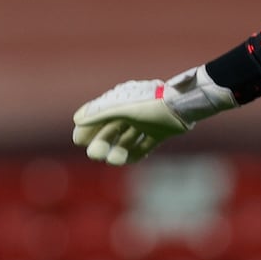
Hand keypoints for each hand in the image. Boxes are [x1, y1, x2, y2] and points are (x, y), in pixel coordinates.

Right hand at [72, 65, 236, 164]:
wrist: (182, 105)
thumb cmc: (150, 103)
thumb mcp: (122, 108)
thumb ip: (100, 113)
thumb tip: (78, 119)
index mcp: (123, 100)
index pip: (100, 115)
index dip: (88, 127)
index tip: (79, 140)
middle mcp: (134, 111)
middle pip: (112, 129)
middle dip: (102, 142)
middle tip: (94, 154)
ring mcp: (148, 122)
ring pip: (127, 139)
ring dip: (118, 150)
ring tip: (113, 159)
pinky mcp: (161, 132)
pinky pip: (144, 145)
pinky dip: (135, 153)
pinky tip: (126, 160)